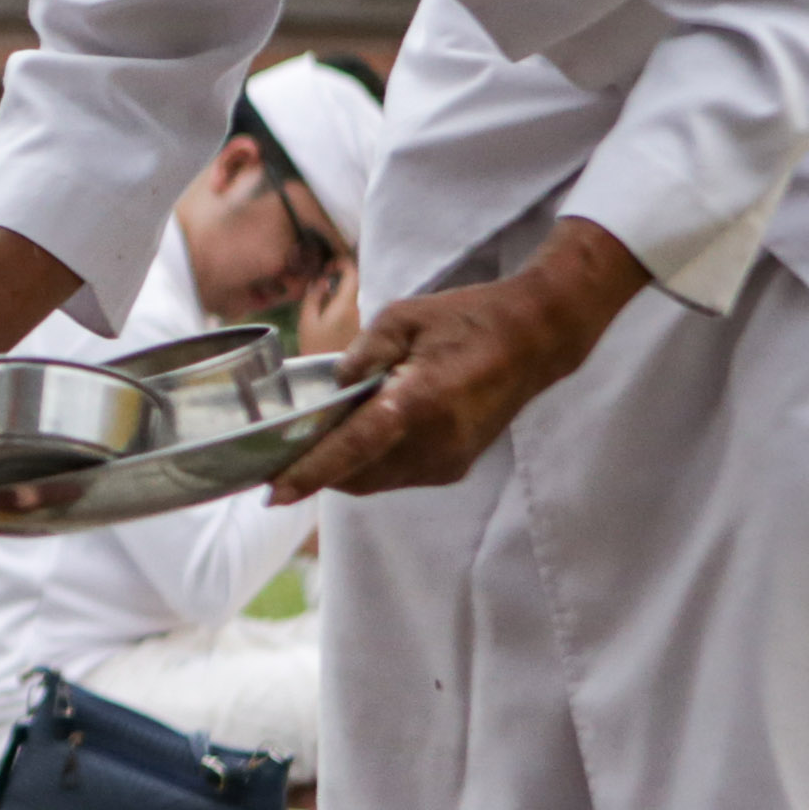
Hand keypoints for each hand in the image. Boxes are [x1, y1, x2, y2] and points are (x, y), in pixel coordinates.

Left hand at [271, 220, 646, 499]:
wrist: (534, 340)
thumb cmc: (466, 320)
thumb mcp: (402, 317)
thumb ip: (360, 354)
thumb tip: (328, 388)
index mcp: (419, 402)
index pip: (354, 448)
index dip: (310, 472)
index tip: (274, 492)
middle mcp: (435, 442)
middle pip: (356, 475)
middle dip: (318, 470)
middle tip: (287, 450)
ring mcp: (448, 461)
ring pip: (375, 482)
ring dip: (345, 468)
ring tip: (325, 435)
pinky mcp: (455, 468)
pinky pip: (397, 477)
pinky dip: (373, 464)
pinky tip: (366, 433)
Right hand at [296, 261, 363, 357]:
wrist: (327, 377)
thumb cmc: (314, 348)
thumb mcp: (307, 320)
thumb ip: (314, 296)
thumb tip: (321, 281)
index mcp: (346, 304)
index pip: (353, 274)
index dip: (342, 263)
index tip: (329, 264)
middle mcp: (358, 310)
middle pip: (354, 285)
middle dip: (339, 276)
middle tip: (322, 276)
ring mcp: (360, 320)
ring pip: (352, 297)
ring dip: (339, 290)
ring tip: (320, 292)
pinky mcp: (358, 330)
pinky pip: (351, 309)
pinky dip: (341, 302)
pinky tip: (326, 309)